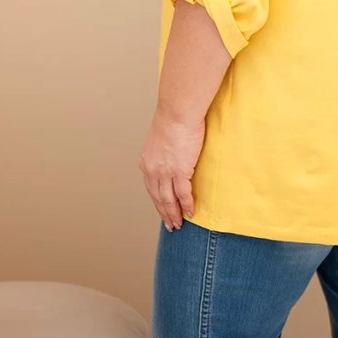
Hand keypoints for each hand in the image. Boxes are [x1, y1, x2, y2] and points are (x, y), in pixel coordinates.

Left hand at [138, 113, 205, 230]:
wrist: (178, 112)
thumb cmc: (174, 118)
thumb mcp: (161, 138)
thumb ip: (163, 151)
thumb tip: (171, 154)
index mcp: (147, 162)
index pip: (151, 188)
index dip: (157, 202)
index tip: (162, 211)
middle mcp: (153, 170)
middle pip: (158, 198)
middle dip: (164, 213)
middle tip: (171, 225)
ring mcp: (166, 172)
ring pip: (169, 199)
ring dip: (174, 214)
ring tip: (179, 223)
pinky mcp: (181, 170)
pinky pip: (183, 193)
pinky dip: (187, 204)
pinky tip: (190, 212)